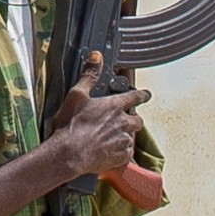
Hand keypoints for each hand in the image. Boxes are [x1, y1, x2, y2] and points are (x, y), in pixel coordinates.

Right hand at [43, 53, 149, 184]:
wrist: (68, 154)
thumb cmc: (71, 127)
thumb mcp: (77, 95)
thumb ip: (90, 75)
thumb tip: (97, 57)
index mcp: (114, 106)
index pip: (136, 97)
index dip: (142, 95)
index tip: (146, 94)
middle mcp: (123, 123)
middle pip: (137, 119)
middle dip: (132, 119)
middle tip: (122, 120)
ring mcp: (122, 140)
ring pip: (132, 137)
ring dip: (125, 135)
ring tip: (112, 137)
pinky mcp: (120, 157)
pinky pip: (127, 153)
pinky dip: (121, 151)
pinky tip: (110, 151)